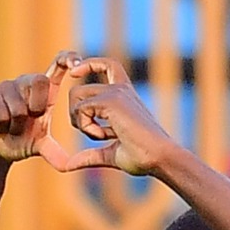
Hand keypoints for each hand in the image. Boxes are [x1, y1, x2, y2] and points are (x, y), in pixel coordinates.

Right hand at [0, 51, 80, 170]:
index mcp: (43, 91)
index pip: (58, 65)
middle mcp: (25, 84)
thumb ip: (56, 153)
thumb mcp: (40, 147)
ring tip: (10, 128)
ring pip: (19, 105)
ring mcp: (6, 87)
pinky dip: (2, 126)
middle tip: (29, 121)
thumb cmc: (17, 141)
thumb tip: (71, 166)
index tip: (77, 64)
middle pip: (39, 81)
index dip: (68, 58)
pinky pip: (2, 112)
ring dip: (16, 126)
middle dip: (36, 107)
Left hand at [63, 58, 176, 174]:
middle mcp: (120, 90)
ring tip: (102, 137)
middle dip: (76, 115)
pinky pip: (81, 109)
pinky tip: (108, 136)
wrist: (159, 158)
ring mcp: (116, 92)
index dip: (88, 64)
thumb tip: (69, 165)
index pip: (106, 66)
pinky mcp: (111, 100)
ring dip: (81, 122)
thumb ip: (90, 155)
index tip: (74, 73)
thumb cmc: (142, 157)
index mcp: (124, 97)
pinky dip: (88, 128)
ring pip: (76, 95)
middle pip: (78, 90)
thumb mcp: (111, 154)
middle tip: (95, 135)